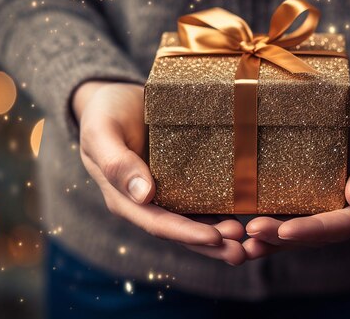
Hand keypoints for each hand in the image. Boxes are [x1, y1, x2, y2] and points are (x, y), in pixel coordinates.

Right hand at [73, 81, 245, 264]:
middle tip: (241, 252)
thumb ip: (117, 163)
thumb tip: (144, 196)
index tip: (215, 238)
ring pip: (194, 219)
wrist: (112, 98)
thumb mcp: (102, 133)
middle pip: (180, 230)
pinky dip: (219, 211)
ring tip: (247, 241)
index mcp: (124, 198)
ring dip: (219, 233)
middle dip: (210, 244)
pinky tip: (242, 214)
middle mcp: (146, 202)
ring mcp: (164, 191)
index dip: (187, 233)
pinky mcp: (179, 179)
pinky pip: (200, 199)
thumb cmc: (103, 113)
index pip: (158, 223)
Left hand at [243, 88, 349, 258]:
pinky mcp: (320, 185)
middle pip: (316, 231)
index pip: (342, 225)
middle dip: (282, 235)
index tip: (284, 230)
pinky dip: (274, 211)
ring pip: (302, 222)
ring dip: (273, 233)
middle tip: (250, 234)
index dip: (313, 230)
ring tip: (241, 238)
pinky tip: (246, 214)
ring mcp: (334, 199)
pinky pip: (296, 203)